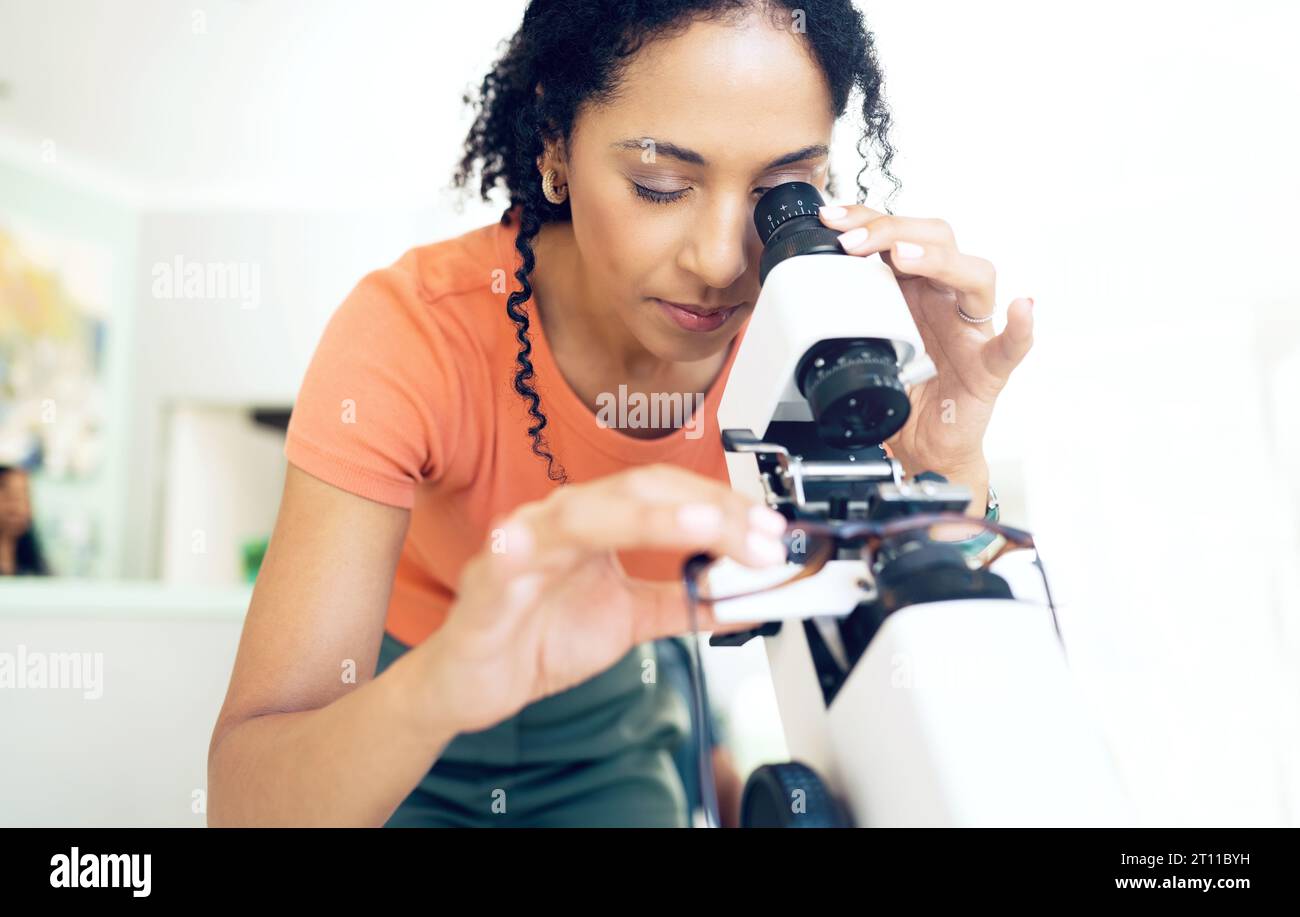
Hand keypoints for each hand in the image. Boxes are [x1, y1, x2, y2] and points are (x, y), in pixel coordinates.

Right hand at [412, 465, 786, 733]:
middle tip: (758, 538)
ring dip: (646, 518)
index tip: (771, 531)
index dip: (724, 507)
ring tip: (698, 525)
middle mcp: (565, 519)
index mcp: (600, 520)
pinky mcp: (488, 581)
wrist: (478, 681)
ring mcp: (525, 544)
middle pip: (640, 493)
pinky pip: (509, 559)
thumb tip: (745, 596)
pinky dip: (524, 549)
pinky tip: (539, 546)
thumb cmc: (541, 637)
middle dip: (706, 511)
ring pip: (585, 515)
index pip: (669, 494)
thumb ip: (685, 601)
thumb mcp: (632, 619)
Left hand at [817, 204, 1034, 511]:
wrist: (922, 445)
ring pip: (975, 275)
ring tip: (904, 257)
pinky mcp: (989, 369)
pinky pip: (1012, 345)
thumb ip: (846, 311)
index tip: (832, 217)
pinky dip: (1021, 326)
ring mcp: (971, 330)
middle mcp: (946, 298)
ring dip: (939, 259)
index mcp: (915, 288)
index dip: (869, 218)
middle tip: (854, 242)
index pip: (900, 234)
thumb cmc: (900, 390)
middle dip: (892, 230)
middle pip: (938, 238)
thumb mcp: (862, 342)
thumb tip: (802, 282)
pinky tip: (1022, 309)